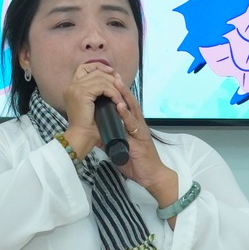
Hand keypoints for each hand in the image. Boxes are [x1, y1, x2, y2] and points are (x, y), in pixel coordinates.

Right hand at [58, 61, 130, 156]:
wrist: (81, 138)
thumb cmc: (88, 126)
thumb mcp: (93, 105)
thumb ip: (97, 93)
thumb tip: (113, 80)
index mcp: (71, 88)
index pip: (83, 68)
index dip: (98, 66)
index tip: (111, 72)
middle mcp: (71, 86)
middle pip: (94, 72)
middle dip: (110, 77)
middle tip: (121, 86)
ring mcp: (75, 88)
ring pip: (101, 79)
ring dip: (114, 88)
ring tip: (120, 98)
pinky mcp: (82, 94)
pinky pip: (103, 87)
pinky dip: (113, 93)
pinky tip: (118, 101)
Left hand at [101, 82, 178, 206]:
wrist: (151, 176)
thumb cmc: (136, 164)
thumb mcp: (120, 149)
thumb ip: (111, 139)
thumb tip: (98, 135)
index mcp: (132, 125)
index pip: (124, 106)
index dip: (117, 93)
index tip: (108, 81)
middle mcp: (138, 124)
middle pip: (129, 102)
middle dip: (120, 88)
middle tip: (112, 73)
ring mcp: (140, 130)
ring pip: (132, 108)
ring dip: (124, 95)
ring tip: (116, 82)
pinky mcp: (141, 138)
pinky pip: (133, 124)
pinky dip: (126, 114)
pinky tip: (120, 105)